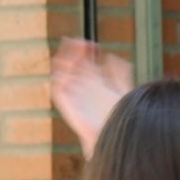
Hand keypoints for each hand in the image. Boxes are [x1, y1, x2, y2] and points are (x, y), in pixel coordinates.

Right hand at [48, 38, 134, 158]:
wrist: (115, 137)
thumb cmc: (121, 117)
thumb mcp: (123, 91)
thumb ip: (120, 74)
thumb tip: (111, 57)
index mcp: (96, 82)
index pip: (85, 61)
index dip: (85, 50)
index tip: (91, 44)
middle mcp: (83, 87)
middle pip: (72, 63)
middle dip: (72, 51)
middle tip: (77, 42)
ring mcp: (75, 95)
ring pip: (62, 73)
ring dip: (63, 62)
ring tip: (71, 56)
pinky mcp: (68, 107)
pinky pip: (57, 91)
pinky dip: (56, 80)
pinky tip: (64, 73)